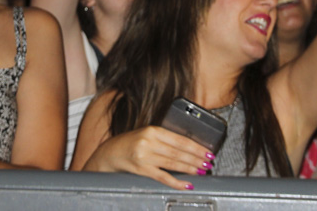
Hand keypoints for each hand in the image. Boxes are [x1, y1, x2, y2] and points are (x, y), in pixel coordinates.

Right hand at [85, 126, 212, 190]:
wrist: (108, 154)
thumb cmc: (130, 144)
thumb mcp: (147, 136)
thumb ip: (164, 139)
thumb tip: (188, 149)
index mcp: (153, 130)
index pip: (179, 139)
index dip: (196, 146)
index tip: (207, 151)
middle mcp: (148, 142)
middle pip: (178, 151)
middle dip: (196, 158)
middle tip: (208, 162)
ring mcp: (144, 156)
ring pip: (173, 163)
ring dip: (189, 168)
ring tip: (201, 171)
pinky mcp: (140, 169)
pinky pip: (163, 177)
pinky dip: (177, 181)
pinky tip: (186, 184)